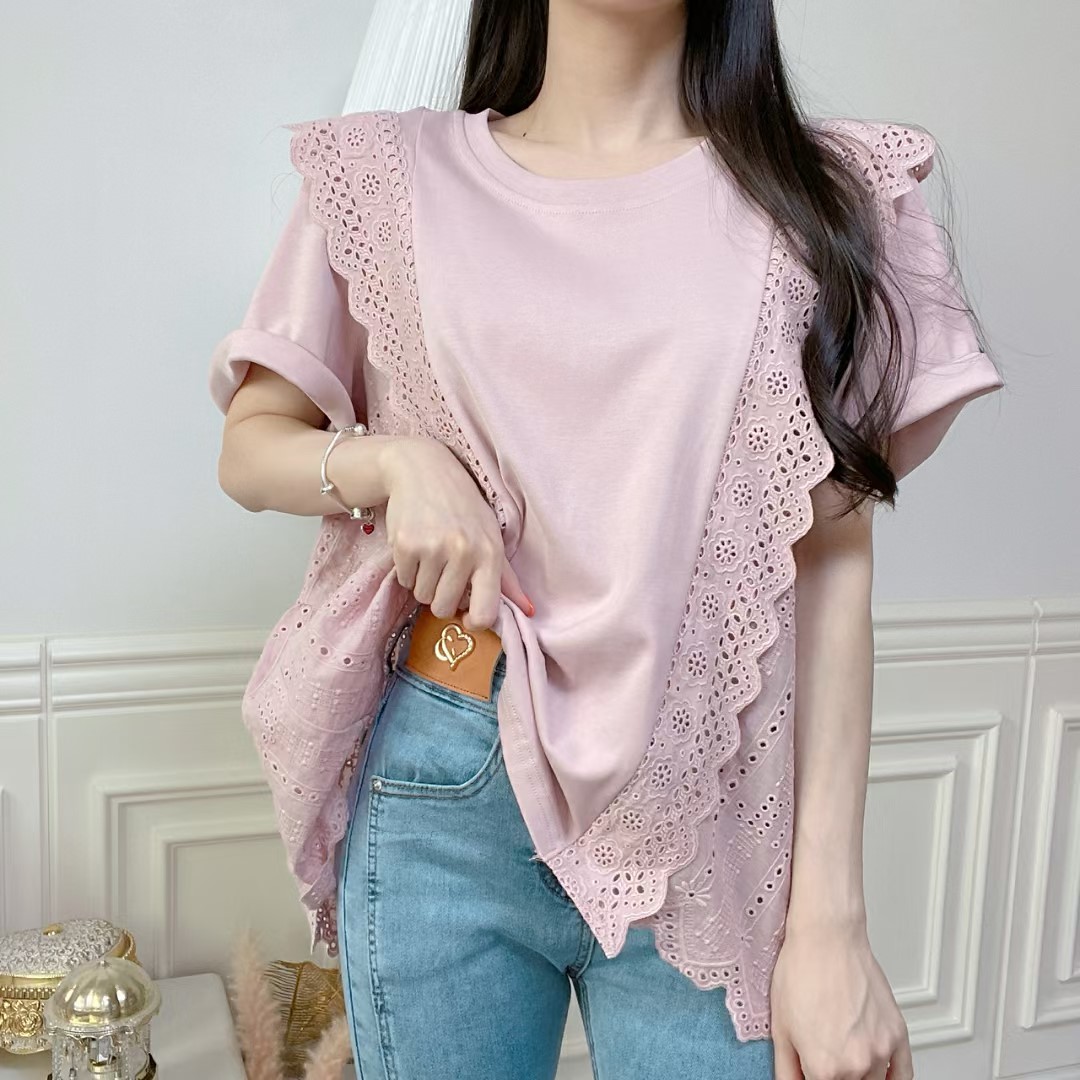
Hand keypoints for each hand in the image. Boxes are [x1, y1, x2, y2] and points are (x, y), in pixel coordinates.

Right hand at [380, 437, 532, 630]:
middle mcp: (464, 552)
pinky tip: (416, 545)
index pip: (485, 612)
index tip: (467, 616)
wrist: (423, 470)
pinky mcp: (405, 545)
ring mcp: (432, 548)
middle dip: (442, 597)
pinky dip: (407, 570)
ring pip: (422, 597)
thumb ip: (508, 578)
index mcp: (491, 554)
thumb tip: (529, 611)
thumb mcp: (492, 536)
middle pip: (444, 609)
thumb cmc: (464, 508)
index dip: (474, 622)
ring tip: (431, 553)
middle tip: (445, 571)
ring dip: (424, 582)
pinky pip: (404, 580)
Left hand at [770, 917, 912, 1079]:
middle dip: (834, 1076)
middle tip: (825, 1055)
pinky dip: (891, 1079)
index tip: (810, 1068)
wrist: (826, 937)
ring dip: (859, 1076)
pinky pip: (903, 1075)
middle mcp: (857, 1064)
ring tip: (844, 1053)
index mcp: (824, 1068)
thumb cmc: (801, 971)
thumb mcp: (780, 1027)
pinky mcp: (898, 1035)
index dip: (812, 1076)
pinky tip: (878, 1075)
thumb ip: (787, 1070)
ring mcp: (882, 1051)